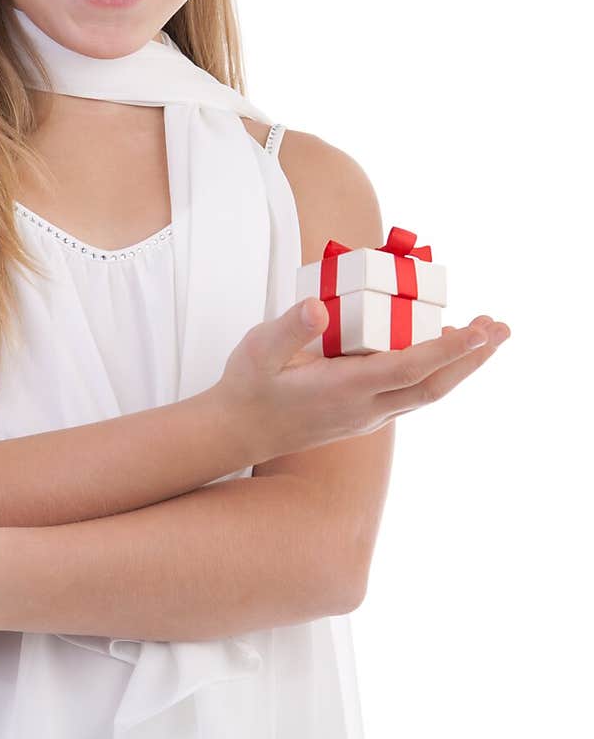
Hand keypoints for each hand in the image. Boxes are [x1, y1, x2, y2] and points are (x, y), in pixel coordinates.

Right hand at [217, 297, 511, 461]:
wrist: (237, 432)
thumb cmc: (247, 388)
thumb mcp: (258, 350)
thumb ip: (288, 328)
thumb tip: (316, 305)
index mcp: (344, 389)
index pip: (409, 368)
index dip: (449, 349)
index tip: (480, 329)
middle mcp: (364, 408)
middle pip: (433, 385)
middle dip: (471, 358)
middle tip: (500, 327)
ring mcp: (366, 415)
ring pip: (426, 392)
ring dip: (459, 365)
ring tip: (484, 335)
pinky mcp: (362, 414)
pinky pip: (410, 392)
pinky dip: (434, 370)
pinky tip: (438, 349)